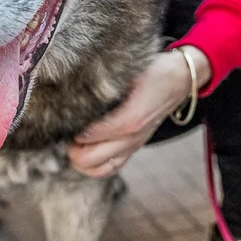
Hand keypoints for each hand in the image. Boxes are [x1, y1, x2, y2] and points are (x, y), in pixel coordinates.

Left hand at [68, 46, 210, 177]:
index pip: (89, 134)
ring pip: (98, 169)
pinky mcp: (134, 148)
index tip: (61, 116)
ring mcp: (133, 145)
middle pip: (89, 158)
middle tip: (63, 130)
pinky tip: (84, 151)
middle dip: (71, 147)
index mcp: (129, 118)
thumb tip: (73, 85)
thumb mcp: (128, 71)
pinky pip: (111, 167)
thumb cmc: (153, 71)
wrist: (179, 79)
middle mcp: (131, 138)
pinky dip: (94, 166)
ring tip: (71, 142)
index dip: (70, 127)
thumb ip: (102, 82)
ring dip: (80, 160)